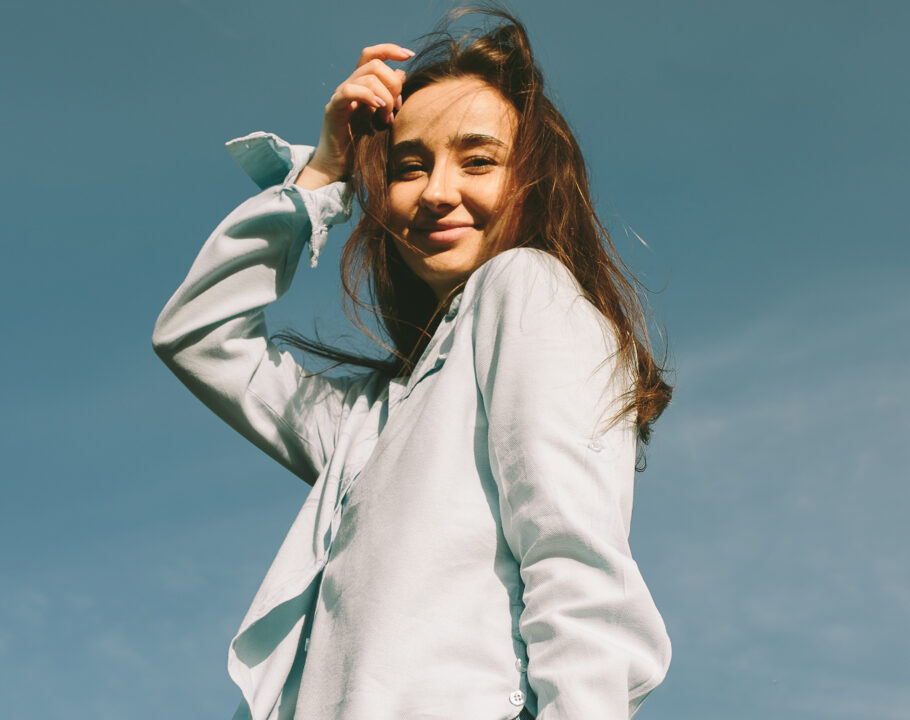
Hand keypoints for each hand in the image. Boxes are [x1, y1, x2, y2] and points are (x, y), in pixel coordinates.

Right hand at [296, 44, 413, 189]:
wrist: (338, 168)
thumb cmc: (362, 147)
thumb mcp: (383, 119)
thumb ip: (392, 97)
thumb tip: (402, 73)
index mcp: (362, 86)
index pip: (373, 56)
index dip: (391, 50)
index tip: (410, 55)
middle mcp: (350, 86)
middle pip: (374, 64)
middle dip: (393, 83)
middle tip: (396, 108)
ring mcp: (340, 96)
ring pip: (366, 76)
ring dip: (384, 96)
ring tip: (386, 118)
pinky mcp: (334, 109)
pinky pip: (349, 91)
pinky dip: (367, 95)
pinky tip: (377, 109)